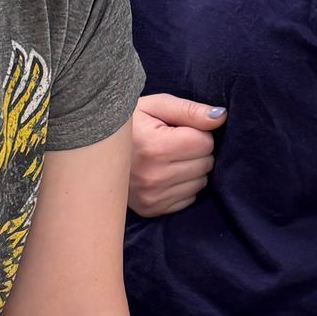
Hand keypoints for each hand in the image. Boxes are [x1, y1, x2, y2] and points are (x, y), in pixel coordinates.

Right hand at [129, 93, 223, 216]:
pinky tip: (164, 174)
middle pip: (206, 164)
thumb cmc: (129, 123)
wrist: (96, 150)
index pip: (205, 143)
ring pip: (200, 183)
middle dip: (196, 151)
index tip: (179, 129)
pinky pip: (188, 199)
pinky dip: (182, 186)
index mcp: (155, 148)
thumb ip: (190, 110)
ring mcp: (151, 197)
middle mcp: (153, 177)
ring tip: (168, 158)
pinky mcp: (151, 209)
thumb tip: (221, 117)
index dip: (197, 132)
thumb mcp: (156, 106)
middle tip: (173, 143)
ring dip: (192, 169)